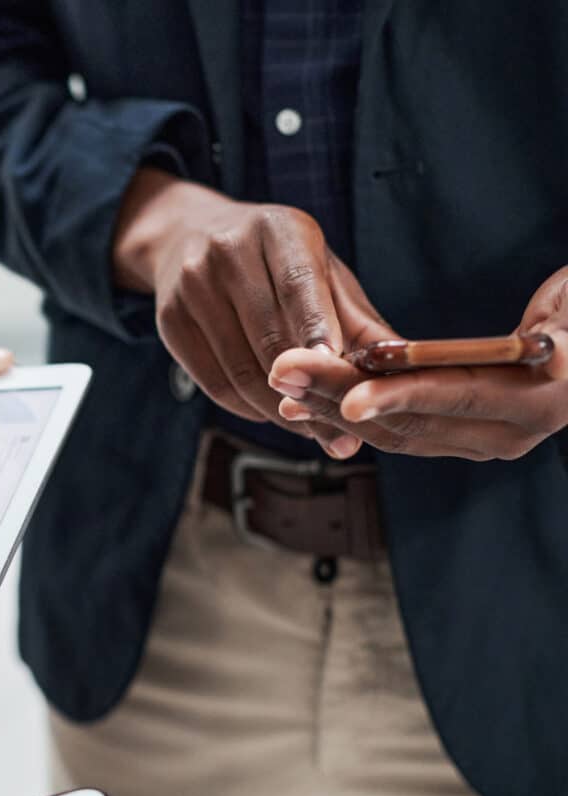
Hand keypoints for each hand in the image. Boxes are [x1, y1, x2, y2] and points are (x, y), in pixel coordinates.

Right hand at [112, 168, 391, 453]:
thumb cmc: (274, 263)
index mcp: (278, 230)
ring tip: (312, 433)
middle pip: (270, 339)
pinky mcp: (168, 320)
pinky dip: (248, 408)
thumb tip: (397, 380)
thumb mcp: (321, 273)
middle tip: (340, 433)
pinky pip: (214, 383)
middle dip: (308, 392)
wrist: (189, 236)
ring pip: (241, 370)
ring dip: (279, 411)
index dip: (318, 332)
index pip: (301, 285)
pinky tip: (271, 412)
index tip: (338, 373)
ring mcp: (191, 285)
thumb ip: (358, 324)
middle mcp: (228, 251)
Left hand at [268, 267, 567, 460]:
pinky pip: (396, 431)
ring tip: (284, 385)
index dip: (398, 396)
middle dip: (340, 397)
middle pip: (408, 420)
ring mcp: (481, 441)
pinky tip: (308, 404)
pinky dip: (350, 417)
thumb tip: (511, 339)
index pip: (453, 396)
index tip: (348, 398)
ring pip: (393, 433)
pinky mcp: (458, 437)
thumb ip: (535, 325)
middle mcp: (509, 433)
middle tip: (287, 371)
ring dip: (332, 410)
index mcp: (538, 399)